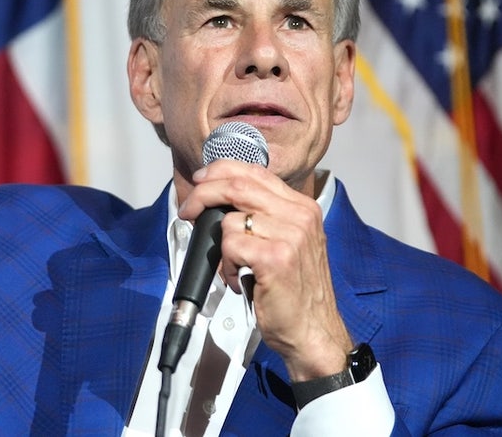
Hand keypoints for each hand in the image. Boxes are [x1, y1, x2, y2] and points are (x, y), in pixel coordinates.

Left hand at [180, 160, 352, 380]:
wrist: (313, 331)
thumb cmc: (295, 292)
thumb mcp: (287, 242)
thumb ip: (264, 217)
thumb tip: (220, 200)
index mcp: (302, 207)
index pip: (254, 172)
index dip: (220, 172)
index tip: (201, 182)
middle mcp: (299, 216)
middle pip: (237, 185)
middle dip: (202, 194)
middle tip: (188, 210)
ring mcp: (290, 236)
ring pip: (230, 220)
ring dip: (220, 247)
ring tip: (233, 267)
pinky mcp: (276, 258)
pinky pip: (230, 245)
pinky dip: (226, 265)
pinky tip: (238, 278)